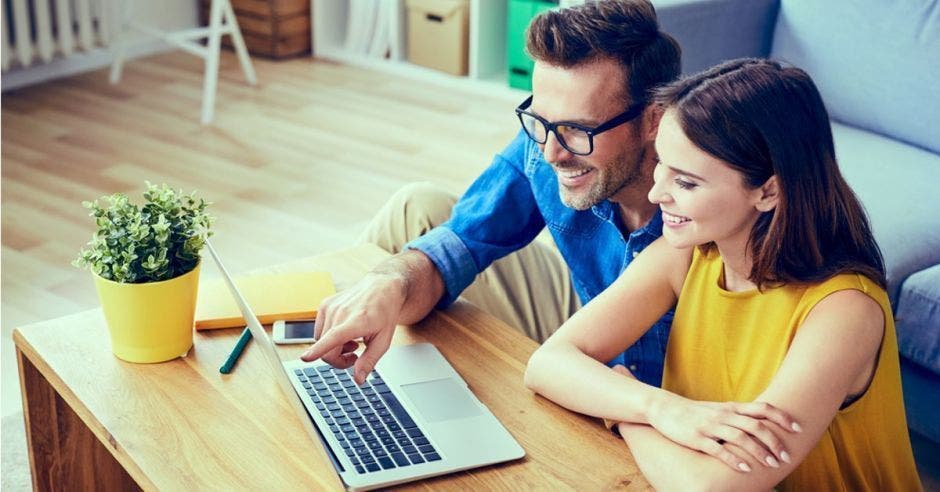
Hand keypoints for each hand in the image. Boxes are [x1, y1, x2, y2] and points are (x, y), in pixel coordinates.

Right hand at [300, 272, 405, 383]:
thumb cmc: (384, 313)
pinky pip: (319, 331)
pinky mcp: (324, 305)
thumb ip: (369, 361)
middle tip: (355, 357)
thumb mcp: (383, 341)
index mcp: (356, 321)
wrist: (381, 288)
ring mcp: (329, 307)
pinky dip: (329, 337)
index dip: (318, 351)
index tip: (305, 358)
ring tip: (353, 342)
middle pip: (326, 349)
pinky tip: (345, 333)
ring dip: (334, 348)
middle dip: (338, 360)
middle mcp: (339, 312)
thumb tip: (358, 380)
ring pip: (320, 341)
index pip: (333, 338)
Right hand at [612, 365, 800, 471]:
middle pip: (756, 426)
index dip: (782, 418)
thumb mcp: (718, 409)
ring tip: (772, 465)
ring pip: (741, 438)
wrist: (664, 408)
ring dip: (759, 452)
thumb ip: (739, 415)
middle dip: (774, 442)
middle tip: (786, 457)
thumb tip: (763, 424)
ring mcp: (710, 427)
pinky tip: (745, 469)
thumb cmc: (694, 412)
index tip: (797, 429)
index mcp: (731, 408)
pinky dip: (734, 460)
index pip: (762, 409)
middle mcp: (724, 415)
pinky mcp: (698, 438)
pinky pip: (719, 449)